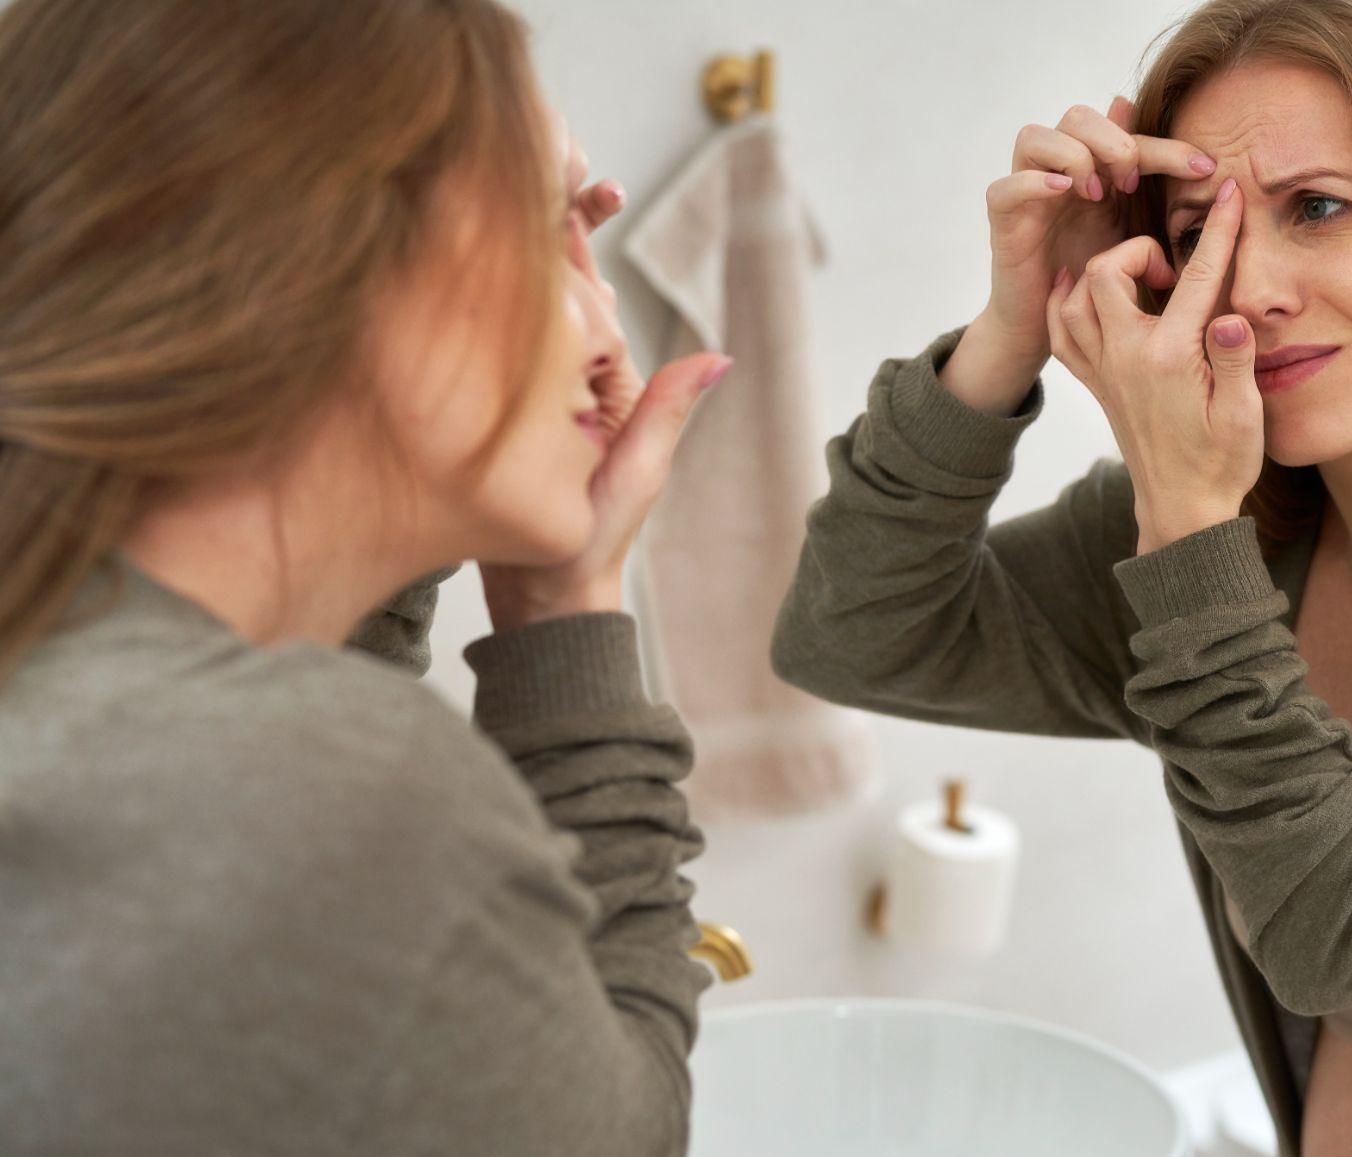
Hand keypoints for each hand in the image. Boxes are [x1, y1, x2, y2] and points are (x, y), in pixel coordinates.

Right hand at [480, 120, 732, 629]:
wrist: (536, 603)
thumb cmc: (588, 543)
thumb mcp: (633, 473)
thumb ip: (666, 411)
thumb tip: (720, 355)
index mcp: (606, 388)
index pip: (587, 306)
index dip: (576, 251)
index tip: (580, 191)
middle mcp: (563, 386)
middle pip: (550, 301)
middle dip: (545, 242)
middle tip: (551, 173)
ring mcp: (520, 401)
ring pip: (511, 321)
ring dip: (504, 269)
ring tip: (501, 203)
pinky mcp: (481, 418)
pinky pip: (477, 356)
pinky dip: (467, 315)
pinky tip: (447, 273)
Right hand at [973, 97, 1215, 371]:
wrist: (1057, 334)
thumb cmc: (1102, 288)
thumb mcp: (1146, 244)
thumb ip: (1168, 211)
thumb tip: (1205, 169)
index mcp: (1097, 172)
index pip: (1130, 135)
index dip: (1167, 145)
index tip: (1206, 167)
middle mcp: (1059, 173)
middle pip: (1077, 117)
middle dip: (1111, 141)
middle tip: (1131, 181)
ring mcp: (1028, 194)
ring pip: (1035, 137)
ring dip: (1073, 156)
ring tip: (1096, 193)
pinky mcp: (1003, 223)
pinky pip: (1005, 186)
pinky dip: (1033, 181)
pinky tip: (1063, 192)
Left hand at [1046, 177, 1261, 554]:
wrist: (1182, 510)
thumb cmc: (1221, 464)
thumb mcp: (1244, 415)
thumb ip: (1235, 361)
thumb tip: (1230, 318)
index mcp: (1168, 358)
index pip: (1196, 278)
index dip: (1217, 230)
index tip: (1229, 193)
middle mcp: (1126, 358)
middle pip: (1107, 272)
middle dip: (1139, 249)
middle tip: (1171, 269)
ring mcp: (1105, 371)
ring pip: (1073, 299)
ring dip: (1099, 272)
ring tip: (1136, 277)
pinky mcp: (1096, 384)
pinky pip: (1061, 333)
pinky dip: (1067, 303)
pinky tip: (1086, 290)